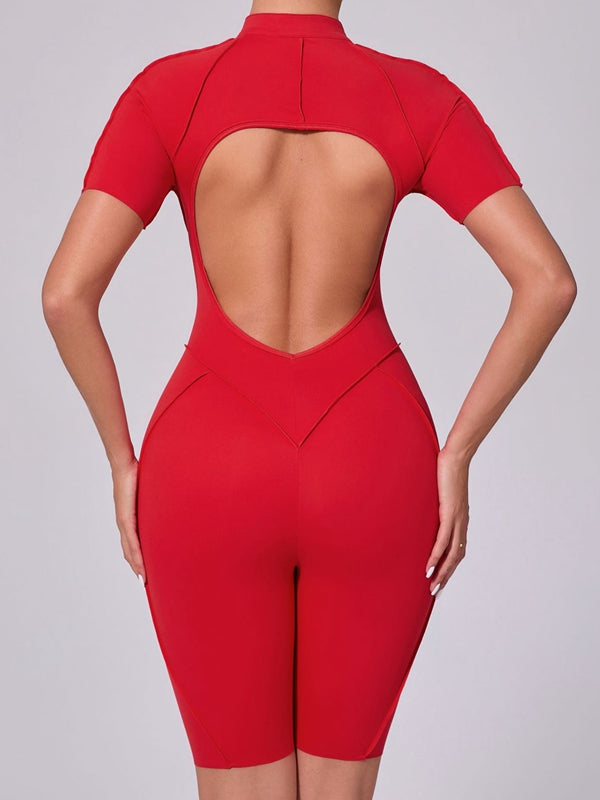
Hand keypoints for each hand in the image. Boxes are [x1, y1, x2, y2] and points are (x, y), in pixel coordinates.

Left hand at [111, 458, 145, 584]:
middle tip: (146, 581)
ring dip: (137, 565)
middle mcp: (124, 523)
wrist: (124, 466)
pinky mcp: (126, 518)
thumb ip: (157, 499)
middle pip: (129, 551)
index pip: (132, 543)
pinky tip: (141, 565)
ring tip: (144, 578)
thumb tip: (171, 499)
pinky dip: (137, 555)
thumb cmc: (138, 474)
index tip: (145, 570)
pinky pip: (132, 541)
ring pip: (130, 550)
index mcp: (130, 518)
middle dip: (137, 567)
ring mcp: (124, 522)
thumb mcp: (150, 492)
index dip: (137, 558)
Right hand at [425, 447, 469, 596]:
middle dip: (446, 576)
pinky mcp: (450, 513)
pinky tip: (429, 567)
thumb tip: (427, 504)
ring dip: (442, 572)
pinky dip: (437, 556)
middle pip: (457, 557)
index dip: (450, 566)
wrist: (456, 457)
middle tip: (435, 592)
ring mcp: (458, 519)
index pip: (458, 549)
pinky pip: (443, 540)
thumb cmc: (447, 470)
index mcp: (461, 519)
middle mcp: (462, 522)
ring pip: (452, 553)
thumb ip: (437, 501)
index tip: (441, 579)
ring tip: (432, 586)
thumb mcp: (442, 491)